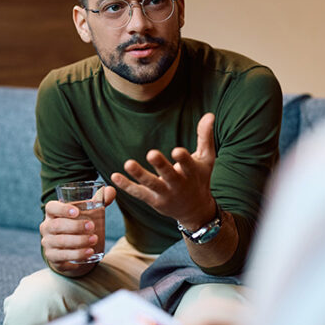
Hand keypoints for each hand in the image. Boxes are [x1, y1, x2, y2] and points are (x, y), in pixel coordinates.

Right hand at [40, 186, 115, 274]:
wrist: (71, 247)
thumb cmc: (79, 223)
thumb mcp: (88, 211)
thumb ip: (99, 200)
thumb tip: (110, 190)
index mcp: (53, 212)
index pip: (51, 207)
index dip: (62, 209)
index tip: (77, 211)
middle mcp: (47, 227)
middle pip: (56, 225)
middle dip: (75, 226)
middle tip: (92, 227)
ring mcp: (48, 242)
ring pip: (60, 241)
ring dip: (78, 241)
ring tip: (94, 239)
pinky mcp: (52, 256)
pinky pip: (62, 256)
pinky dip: (77, 254)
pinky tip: (89, 252)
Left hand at [111, 113, 216, 228]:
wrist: (195, 210)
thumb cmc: (200, 178)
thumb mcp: (206, 158)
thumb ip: (205, 136)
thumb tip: (210, 114)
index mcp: (192, 173)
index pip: (188, 165)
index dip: (183, 159)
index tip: (177, 151)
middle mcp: (179, 184)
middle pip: (169, 175)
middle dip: (161, 165)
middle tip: (152, 153)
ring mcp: (165, 193)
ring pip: (151, 184)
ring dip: (139, 174)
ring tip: (128, 163)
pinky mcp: (154, 200)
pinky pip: (139, 193)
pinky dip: (126, 185)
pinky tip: (115, 176)